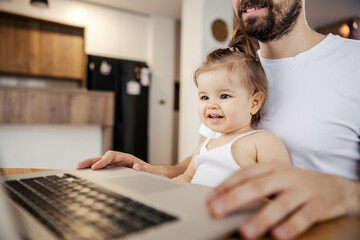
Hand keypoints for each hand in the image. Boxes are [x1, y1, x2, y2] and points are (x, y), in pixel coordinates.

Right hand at [76, 150, 175, 176]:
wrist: (155, 174)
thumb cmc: (152, 173)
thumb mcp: (150, 172)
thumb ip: (145, 170)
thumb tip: (137, 168)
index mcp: (127, 158)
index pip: (112, 155)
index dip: (103, 160)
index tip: (96, 167)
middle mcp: (120, 159)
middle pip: (103, 157)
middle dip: (90, 160)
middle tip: (79, 165)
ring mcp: (117, 164)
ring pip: (101, 162)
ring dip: (89, 164)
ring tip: (77, 168)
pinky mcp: (115, 170)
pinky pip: (103, 168)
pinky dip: (94, 170)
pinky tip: (85, 174)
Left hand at [206, 162, 358, 239]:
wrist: (334, 187)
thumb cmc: (295, 184)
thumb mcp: (275, 178)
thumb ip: (255, 184)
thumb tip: (225, 199)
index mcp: (271, 167)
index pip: (244, 174)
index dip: (226, 186)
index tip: (209, 199)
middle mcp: (285, 176)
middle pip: (257, 187)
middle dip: (234, 199)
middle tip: (216, 211)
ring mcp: (302, 190)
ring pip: (280, 204)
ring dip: (261, 218)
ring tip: (245, 231)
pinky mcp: (318, 205)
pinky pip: (303, 217)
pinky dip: (291, 226)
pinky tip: (279, 236)